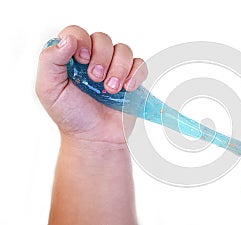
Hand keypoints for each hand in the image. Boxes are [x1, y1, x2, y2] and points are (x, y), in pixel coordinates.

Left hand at [36, 25, 146, 145]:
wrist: (95, 138)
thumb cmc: (71, 115)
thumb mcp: (49, 89)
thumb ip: (50, 61)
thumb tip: (67, 40)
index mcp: (72, 57)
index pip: (77, 32)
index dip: (81, 40)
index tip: (81, 60)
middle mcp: (94, 58)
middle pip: (103, 38)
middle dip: (101, 58)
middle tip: (95, 79)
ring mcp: (115, 68)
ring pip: (123, 50)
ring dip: (118, 68)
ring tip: (110, 89)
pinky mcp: (132, 79)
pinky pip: (140, 65)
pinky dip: (135, 74)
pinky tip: (126, 89)